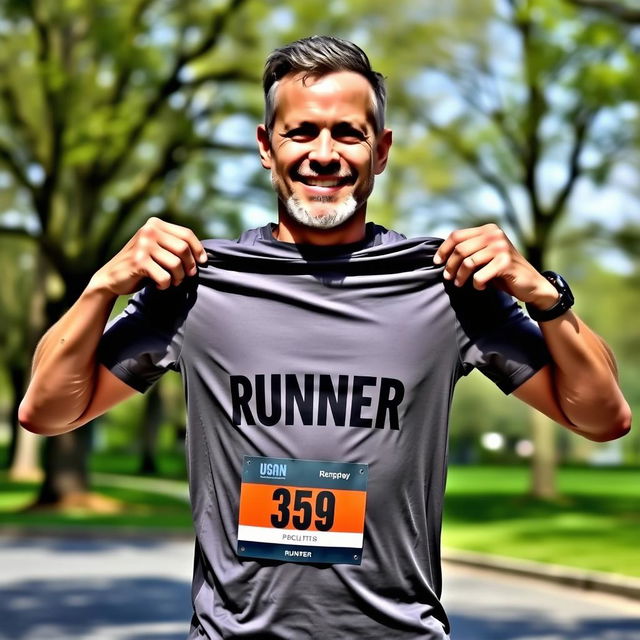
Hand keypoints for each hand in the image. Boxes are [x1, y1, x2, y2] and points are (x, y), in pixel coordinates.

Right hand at [88, 217, 207, 296]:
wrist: (113, 277)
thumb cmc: (142, 264)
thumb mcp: (158, 248)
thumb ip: (174, 245)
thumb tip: (204, 254)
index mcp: (155, 224)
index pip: (186, 234)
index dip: (198, 249)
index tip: (202, 262)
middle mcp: (148, 230)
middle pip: (183, 249)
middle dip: (189, 266)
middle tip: (186, 276)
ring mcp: (142, 245)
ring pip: (176, 264)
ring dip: (178, 278)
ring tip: (172, 282)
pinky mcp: (138, 261)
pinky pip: (165, 277)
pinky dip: (165, 285)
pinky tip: (159, 285)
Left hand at [433, 223, 558, 308]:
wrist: (529, 283)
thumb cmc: (501, 271)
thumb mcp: (484, 256)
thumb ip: (469, 250)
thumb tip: (440, 255)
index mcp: (488, 229)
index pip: (457, 235)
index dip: (443, 249)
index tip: (436, 262)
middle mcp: (495, 235)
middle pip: (460, 249)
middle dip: (450, 266)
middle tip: (448, 278)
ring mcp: (501, 248)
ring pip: (468, 262)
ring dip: (460, 277)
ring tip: (460, 284)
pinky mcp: (506, 263)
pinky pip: (479, 276)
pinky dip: (476, 284)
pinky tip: (480, 286)